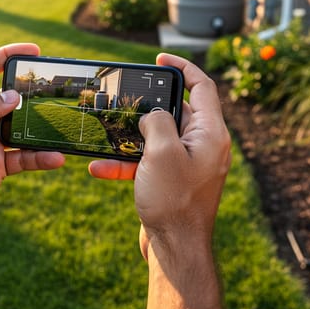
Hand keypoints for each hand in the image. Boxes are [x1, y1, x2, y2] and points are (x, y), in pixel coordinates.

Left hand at [0, 43, 64, 235]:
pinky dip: (41, 157)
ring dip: (40, 127)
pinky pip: (25, 156)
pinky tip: (56, 157)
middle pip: (9, 97)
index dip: (7, 55)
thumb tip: (13, 96)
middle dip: (31, 91)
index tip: (33, 51)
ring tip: (61, 125)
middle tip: (55, 88)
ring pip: (21, 127)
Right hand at [89, 53, 231, 257]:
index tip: (160, 57)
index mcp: (211, 134)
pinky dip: (126, 163)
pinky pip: (148, 164)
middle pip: (177, 111)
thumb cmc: (174, 201)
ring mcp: (188, 165)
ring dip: (130, 137)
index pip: (202, 87)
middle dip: (148, 104)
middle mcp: (203, 146)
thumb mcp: (162, 151)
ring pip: (157, 138)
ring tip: (105, 129)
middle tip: (126, 94)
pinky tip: (98, 167)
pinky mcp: (172, 183)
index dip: (183, 67)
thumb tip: (153, 115)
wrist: (175, 250)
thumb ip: (158, 121)